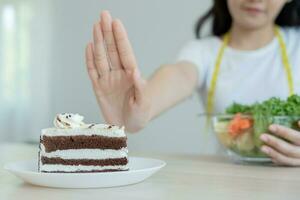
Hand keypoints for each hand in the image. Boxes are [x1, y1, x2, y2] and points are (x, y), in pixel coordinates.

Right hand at [85, 11, 150, 131]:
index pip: (125, 53)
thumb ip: (140, 90)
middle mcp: (118, 74)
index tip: (116, 23)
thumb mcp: (143, 105)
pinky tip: (89, 46)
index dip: (120, 38)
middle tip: (104, 15)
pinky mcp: (98, 87)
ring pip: (101, 57)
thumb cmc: (140, 114)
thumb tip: (136, 72)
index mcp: (131, 76)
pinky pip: (92, 71)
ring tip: (96, 25)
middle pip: (112, 50)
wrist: (128, 125)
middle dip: (108, 33)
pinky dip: (89, 59)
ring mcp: (108, 80)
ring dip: (98, 41)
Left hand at [260, 122, 299, 165]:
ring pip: (287, 159)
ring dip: (274, 153)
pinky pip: (285, 164)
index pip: (296, 137)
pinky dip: (277, 160)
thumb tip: (298, 122)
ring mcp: (299, 161)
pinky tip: (269, 156)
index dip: (284, 132)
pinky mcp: (295, 164)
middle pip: (290, 150)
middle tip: (262, 136)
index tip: (270, 127)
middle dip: (275, 143)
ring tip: (262, 147)